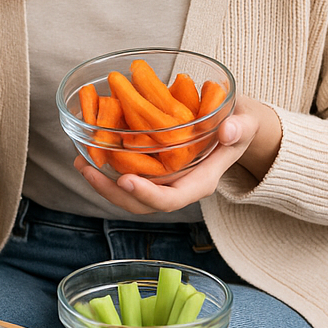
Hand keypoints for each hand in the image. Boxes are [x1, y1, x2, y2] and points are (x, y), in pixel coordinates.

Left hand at [73, 97, 283, 213]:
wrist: (238, 126)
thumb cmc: (241, 124)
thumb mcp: (247, 123)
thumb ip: (240, 127)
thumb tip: (228, 131)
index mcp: (202, 181)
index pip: (172, 200)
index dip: (148, 195)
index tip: (125, 180)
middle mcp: (181, 186)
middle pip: (144, 204)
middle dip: (113, 193)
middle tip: (87, 169)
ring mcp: (166, 180)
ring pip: (131, 195)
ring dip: (104, 183)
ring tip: (80, 162)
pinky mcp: (156, 169)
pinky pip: (130, 176)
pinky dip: (108, 169)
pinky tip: (90, 153)